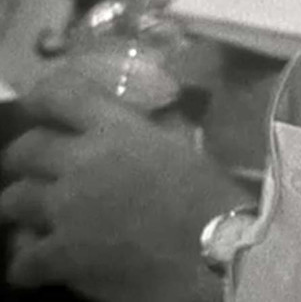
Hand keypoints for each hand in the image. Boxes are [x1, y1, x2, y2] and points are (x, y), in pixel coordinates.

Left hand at [0, 68, 251, 301]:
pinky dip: (27, 263)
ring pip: (13, 201)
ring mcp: (67, 207)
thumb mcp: (186, 149)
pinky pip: (23, 259)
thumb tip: (153, 121)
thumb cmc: (213, 198)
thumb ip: (158, 133)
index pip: (61, 96)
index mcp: (118, 129)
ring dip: (20, 209)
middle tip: (33, 170)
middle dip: (24, 160)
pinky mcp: (62, 253)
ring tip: (30, 219)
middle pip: (26, 150)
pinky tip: (36, 267)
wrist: (217, 250)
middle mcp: (83, 160)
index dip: (41, 99)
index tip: (36, 105)